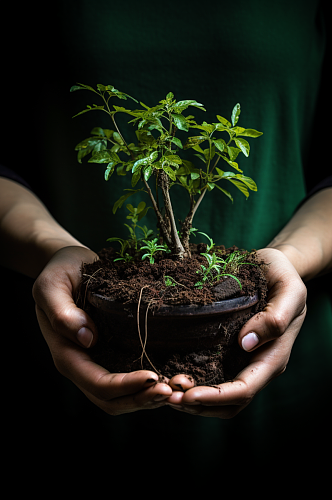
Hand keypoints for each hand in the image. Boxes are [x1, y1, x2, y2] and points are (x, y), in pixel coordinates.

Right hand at [32, 246, 170, 414]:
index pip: (97, 383)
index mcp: (67, 353)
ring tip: (175, 391)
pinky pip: (129, 380)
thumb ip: (61, 313)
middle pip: (110, 400)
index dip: (124, 386)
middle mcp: (82, 364)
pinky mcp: (111, 353)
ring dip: (147, 399)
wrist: (68, 265)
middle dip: (141, 400)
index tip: (153, 377)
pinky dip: (148, 386)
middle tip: (171, 391)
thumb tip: (88, 338)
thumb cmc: (60, 272)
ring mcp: (97, 361)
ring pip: (121, 397)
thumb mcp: (51, 285)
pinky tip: (170, 378)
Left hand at [166, 247, 306, 417]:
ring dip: (193, 400)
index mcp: (272, 356)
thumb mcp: (289, 291)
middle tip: (167, 396)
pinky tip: (171, 373)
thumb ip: (275, 318)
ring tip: (165, 390)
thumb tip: (247, 343)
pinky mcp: (230, 350)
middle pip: (229, 402)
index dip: (216, 396)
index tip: (188, 395)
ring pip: (219, 396)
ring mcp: (243, 359)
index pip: (244, 389)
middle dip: (199, 405)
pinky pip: (212, 374)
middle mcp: (257, 364)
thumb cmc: (283, 276)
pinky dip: (193, 381)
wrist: (276, 267)